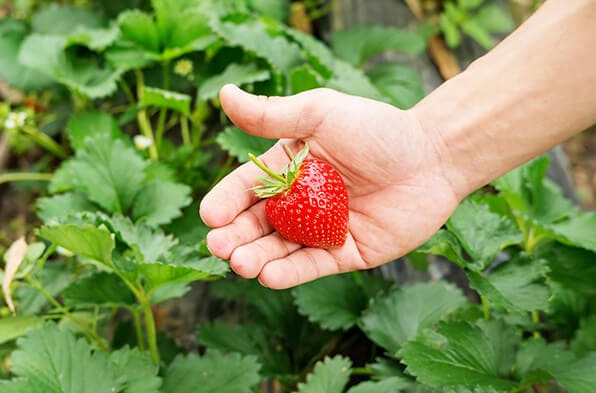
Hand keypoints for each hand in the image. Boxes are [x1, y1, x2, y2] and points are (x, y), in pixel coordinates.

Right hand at [200, 85, 460, 288]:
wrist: (433, 157)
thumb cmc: (377, 129)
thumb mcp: (321, 114)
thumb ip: (271, 114)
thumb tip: (222, 95)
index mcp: (286, 169)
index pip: (246, 187)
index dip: (226, 202)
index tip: (209, 216)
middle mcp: (298, 202)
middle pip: (256, 224)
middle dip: (234, 237)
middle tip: (219, 247)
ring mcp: (319, 231)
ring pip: (279, 250)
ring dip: (256, 259)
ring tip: (240, 264)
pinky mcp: (344, 254)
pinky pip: (312, 266)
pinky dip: (289, 274)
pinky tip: (269, 276)